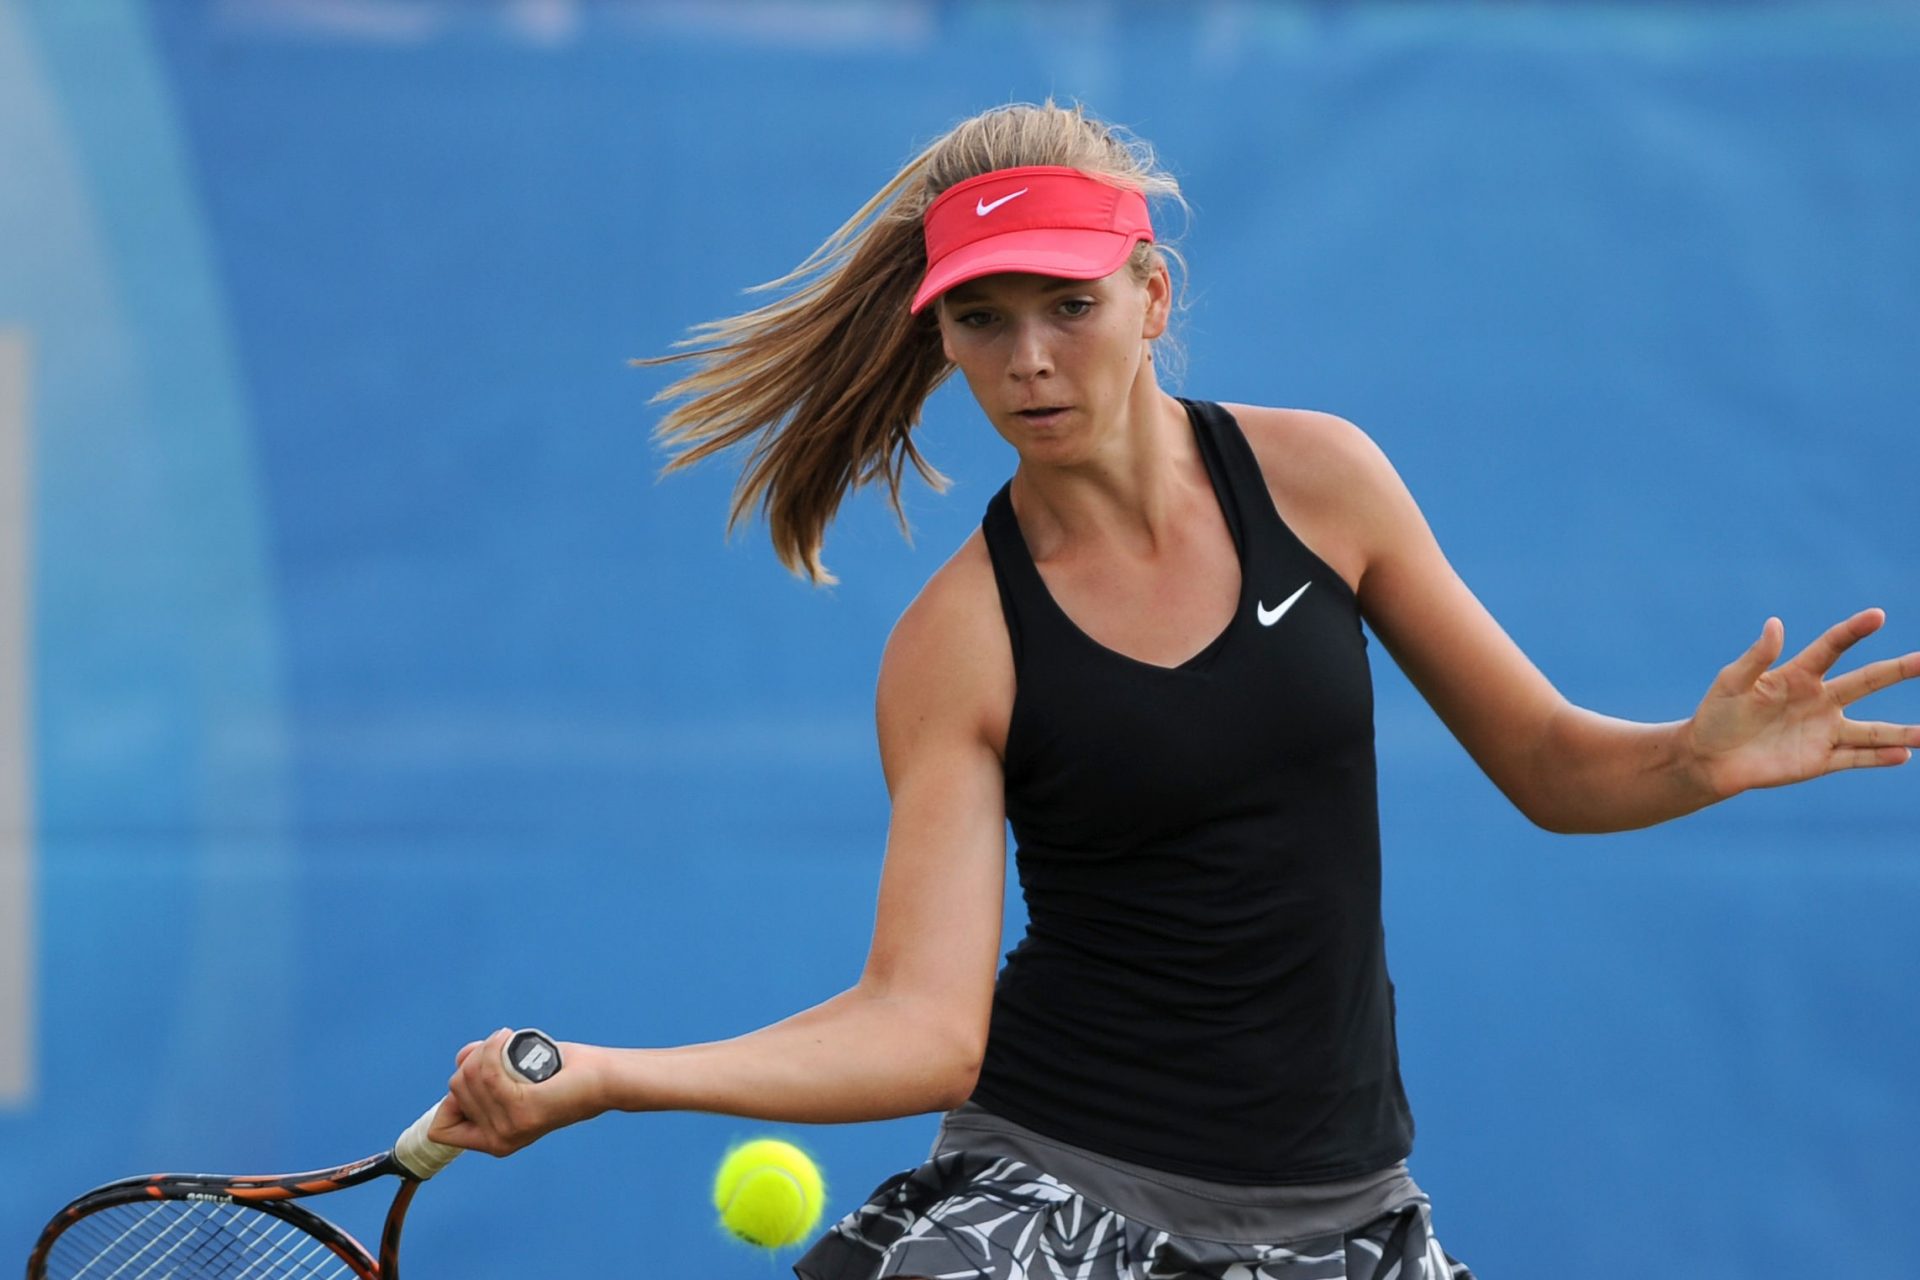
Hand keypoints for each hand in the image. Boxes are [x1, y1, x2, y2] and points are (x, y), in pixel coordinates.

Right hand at [426, 1028, 605, 1156]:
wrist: (600, 1078)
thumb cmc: (559, 1073)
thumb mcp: (511, 1075)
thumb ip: (482, 1071)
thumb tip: (462, 1059)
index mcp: (492, 1141)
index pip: (439, 1131)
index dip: (449, 1099)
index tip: (471, 1076)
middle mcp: (497, 1140)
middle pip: (454, 1089)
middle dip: (473, 1061)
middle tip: (503, 1049)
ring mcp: (509, 1127)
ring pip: (469, 1076)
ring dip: (485, 1049)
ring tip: (508, 1041)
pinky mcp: (523, 1110)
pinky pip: (488, 1072)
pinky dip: (493, 1047)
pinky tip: (507, 1036)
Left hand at [1685, 608, 1919, 798]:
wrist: (1709, 758)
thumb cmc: (1718, 714)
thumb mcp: (1731, 681)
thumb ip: (1756, 657)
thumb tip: (1775, 623)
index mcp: (1797, 675)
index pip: (1832, 647)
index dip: (1853, 631)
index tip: (1878, 616)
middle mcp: (1819, 700)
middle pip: (1866, 681)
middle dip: (1898, 670)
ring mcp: (1823, 730)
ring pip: (1872, 730)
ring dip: (1902, 732)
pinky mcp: (1820, 759)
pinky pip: (1856, 758)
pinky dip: (1879, 757)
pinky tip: (1903, 755)